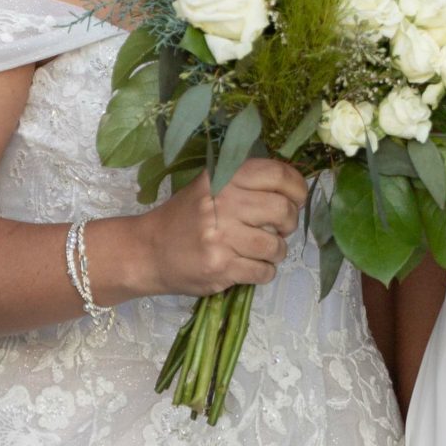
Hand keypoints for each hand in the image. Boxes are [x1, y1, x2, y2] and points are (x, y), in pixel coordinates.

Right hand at [131, 158, 306, 297]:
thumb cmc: (184, 217)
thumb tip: (292, 189)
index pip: (276, 174)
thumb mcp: (209, 186)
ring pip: (276, 245)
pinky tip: (252, 267)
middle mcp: (223, 203)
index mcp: (223, 177)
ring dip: (277, 251)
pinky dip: (265, 272)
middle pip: (282, 209)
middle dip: (290, 222)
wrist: (148, 251)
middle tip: (281, 228)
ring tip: (265, 251)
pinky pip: (263, 271)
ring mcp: (222, 236)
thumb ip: (245, 183)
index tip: (297, 198)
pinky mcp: (221, 267)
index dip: (297, 187)